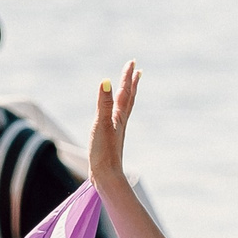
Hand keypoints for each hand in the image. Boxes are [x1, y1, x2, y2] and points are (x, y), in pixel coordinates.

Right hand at [87, 60, 138, 193]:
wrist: (106, 175)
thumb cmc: (103, 151)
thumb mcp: (101, 124)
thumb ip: (103, 103)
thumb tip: (105, 81)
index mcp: (118, 116)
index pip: (124, 92)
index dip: (127, 77)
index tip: (132, 62)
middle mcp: (120, 121)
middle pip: (128, 98)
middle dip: (131, 83)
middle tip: (137, 70)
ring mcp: (116, 130)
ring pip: (124, 108)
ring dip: (127, 95)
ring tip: (129, 88)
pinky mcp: (111, 138)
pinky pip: (117, 118)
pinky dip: (117, 110)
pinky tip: (114, 113)